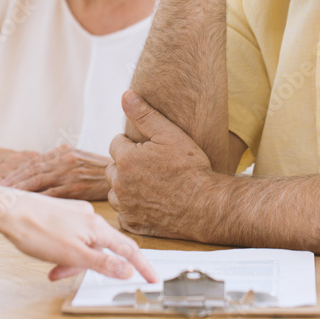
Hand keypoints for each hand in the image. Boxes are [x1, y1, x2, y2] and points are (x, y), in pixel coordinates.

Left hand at [0, 144, 111, 199]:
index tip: (2, 180)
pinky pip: (52, 193)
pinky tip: (27, 205)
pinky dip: (38, 199)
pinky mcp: (76, 186)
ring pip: (38, 181)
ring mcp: (69, 173)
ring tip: (5, 197)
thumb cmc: (99, 171)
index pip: (33, 162)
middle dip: (13, 180)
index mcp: (62, 153)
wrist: (121, 173)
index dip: (16, 172)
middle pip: (31, 170)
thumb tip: (40, 172)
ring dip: (20, 189)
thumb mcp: (78, 161)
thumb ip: (60, 165)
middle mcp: (63, 160)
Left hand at [0, 182, 157, 282]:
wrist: (7, 210)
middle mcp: (89, 218)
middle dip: (86, 266)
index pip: (128, 250)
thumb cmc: (36, 230)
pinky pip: (72, 238)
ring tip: (50, 267)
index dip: (142, 266)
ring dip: (71, 261)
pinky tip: (48, 254)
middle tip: (62, 275)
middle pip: (102, 249)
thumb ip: (102, 263)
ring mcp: (75, 215)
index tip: (153, 279)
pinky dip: (64, 251)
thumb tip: (128, 270)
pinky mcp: (62, 214)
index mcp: (96, 228)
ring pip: (84, 245)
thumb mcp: (73, 255)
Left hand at [107, 90, 219, 241]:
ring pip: (116, 191)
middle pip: (113, 167)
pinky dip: (132, 208)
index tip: (150, 150)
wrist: (206, 205)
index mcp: (125, 159)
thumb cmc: (191, 168)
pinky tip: (150, 202)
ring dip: (126, 187)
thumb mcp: (170, 134)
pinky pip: (123, 213)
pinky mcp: (133, 223)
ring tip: (151, 184)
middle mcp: (120, 184)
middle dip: (127, 165)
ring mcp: (125, 206)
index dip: (134, 144)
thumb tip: (126, 95)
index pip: (116, 144)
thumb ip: (144, 114)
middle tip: (151, 167)